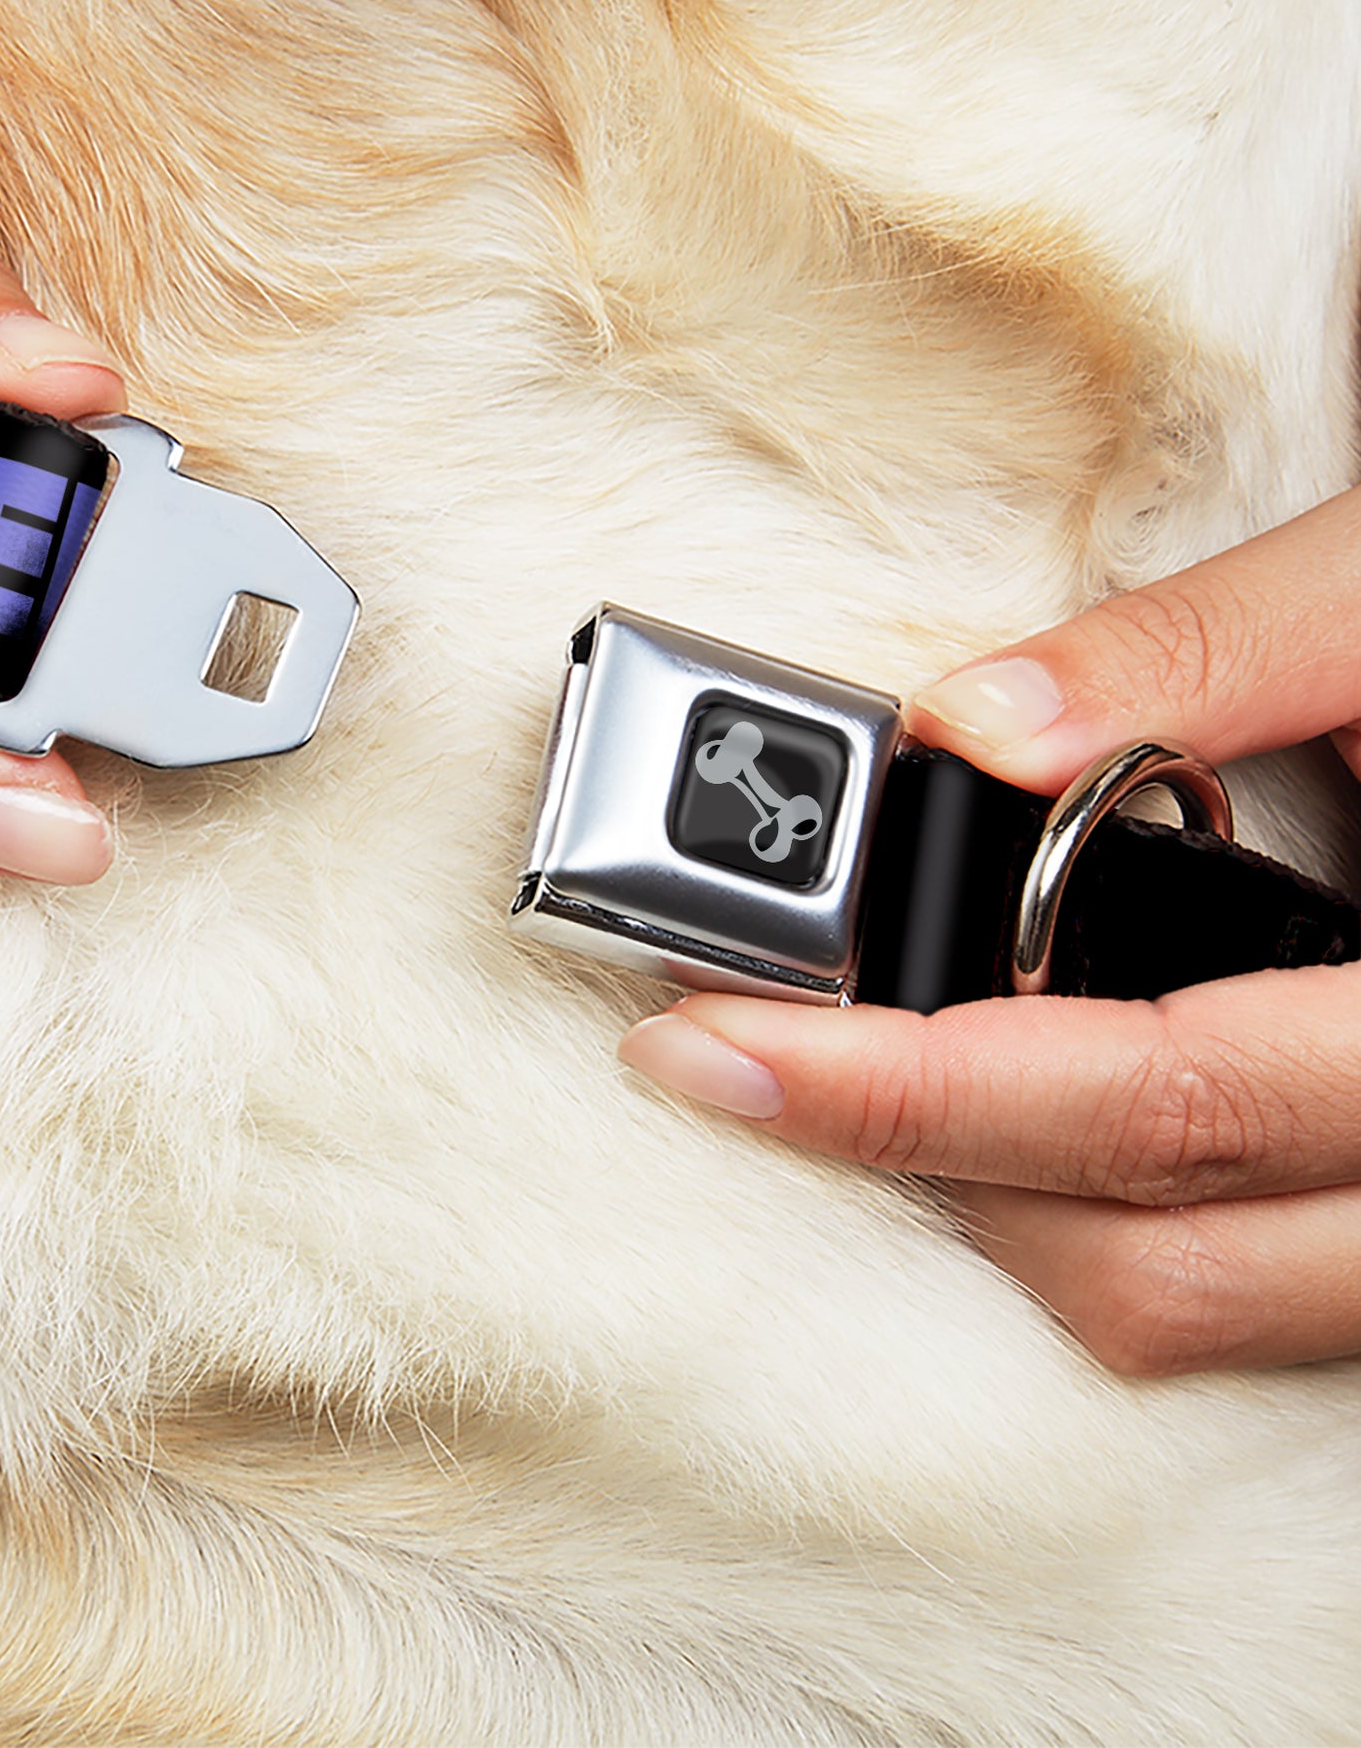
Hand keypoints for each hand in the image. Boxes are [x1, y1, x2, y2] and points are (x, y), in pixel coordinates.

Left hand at [620, 485, 1360, 1375]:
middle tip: (730, 1054)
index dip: (910, 1091)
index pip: (1157, 1099)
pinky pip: (1244, 1286)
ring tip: (846, 1073)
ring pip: (1193, 1305)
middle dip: (909, 1161)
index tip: (715, 1044)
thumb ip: (1204, 653)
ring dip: (994, 1206)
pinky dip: (1097, 1212)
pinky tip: (1004, 1100)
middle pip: (1150, 1257)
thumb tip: (970, 724)